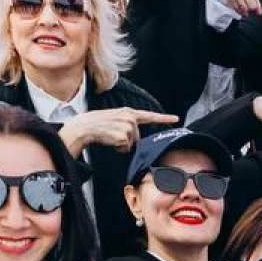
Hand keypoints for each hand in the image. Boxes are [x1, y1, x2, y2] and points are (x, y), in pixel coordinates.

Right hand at [60, 108, 177, 153]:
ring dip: (121, 144)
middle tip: (112, 134)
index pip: (149, 116)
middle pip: (137, 137)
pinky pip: (125, 148)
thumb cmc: (98, 124)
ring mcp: (127, 126)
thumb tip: (134, 138)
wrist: (84, 126)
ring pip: (131, 143)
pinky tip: (109, 139)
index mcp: (128, 112)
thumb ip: (128, 124)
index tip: (176, 118)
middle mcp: (130, 118)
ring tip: (109, 136)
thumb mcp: (115, 118)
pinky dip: (117, 147)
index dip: (164, 118)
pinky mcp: (123, 135)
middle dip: (127, 140)